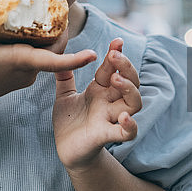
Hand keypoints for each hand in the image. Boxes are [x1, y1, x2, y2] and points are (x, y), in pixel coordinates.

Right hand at [0, 0, 96, 108]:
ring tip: (48, 13)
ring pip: (47, 53)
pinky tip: (30, 29)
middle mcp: (30, 70)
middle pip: (56, 50)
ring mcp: (28, 74)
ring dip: (51, 37)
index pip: (55, 62)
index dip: (75, 59)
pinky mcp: (23, 75)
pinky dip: (39, 44)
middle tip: (62, 7)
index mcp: (22, 61)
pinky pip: (39, 57)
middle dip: (63, 31)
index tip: (93, 55)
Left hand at [52, 38, 141, 170]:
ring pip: (133, 103)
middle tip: (114, 55)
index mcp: (99, 90)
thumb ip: (64, 75)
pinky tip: (123, 117)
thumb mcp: (64, 94)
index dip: (116, 54)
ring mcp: (110, 118)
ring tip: (116, 80)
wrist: (66, 150)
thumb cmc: (69, 121)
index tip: (117, 40)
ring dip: (129, 90)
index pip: (112, 68)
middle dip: (126, 67)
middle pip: (130, 82)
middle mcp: (109, 102)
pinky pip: (126, 133)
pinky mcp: (106, 136)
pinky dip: (130, 126)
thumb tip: (57, 52)